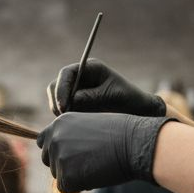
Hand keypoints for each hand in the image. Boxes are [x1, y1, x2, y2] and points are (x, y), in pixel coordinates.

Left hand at [37, 112, 173, 192]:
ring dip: (74, 175)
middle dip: (63, 164)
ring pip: (58, 175)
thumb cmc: (120, 134)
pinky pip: (65, 188)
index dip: (57, 150)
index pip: (43, 141)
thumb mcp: (89, 126)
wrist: (135, 144)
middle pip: (48, 160)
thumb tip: (61, 154)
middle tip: (88, 161)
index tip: (73, 153)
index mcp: (59, 122)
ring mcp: (58, 157)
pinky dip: (79, 186)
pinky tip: (96, 175)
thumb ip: (71, 136)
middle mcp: (54, 138)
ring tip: (96, 165)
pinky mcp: (66, 177)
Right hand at [47, 59, 166, 117]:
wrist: (137, 111)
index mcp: (90, 68)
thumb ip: (91, 97)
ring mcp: (76, 90)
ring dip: (61, 111)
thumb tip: (71, 101)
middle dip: (57, 102)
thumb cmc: (128, 99)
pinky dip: (65, 117)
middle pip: (56, 86)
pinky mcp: (75, 103)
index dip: (62, 89)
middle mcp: (80, 77)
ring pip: (56, 99)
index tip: (64, 106)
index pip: (66, 73)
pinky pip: (62, 110)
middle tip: (66, 117)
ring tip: (74, 121)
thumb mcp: (111, 97)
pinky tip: (76, 124)